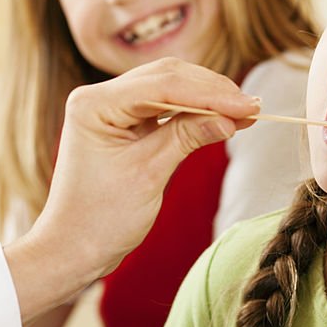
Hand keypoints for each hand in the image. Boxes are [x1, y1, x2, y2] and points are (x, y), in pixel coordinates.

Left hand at [4, 57, 258, 324]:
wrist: (74, 249)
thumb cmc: (101, 219)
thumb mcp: (149, 174)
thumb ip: (187, 137)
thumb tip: (231, 117)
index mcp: (94, 104)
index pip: (162, 85)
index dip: (210, 93)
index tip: (248, 105)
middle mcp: (99, 96)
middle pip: (167, 77)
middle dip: (212, 91)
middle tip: (253, 107)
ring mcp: (111, 107)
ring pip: (170, 87)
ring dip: (208, 98)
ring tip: (246, 112)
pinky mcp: (124, 121)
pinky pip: (165, 106)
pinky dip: (195, 111)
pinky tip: (224, 118)